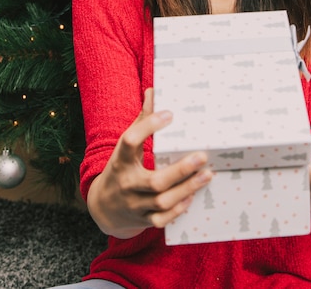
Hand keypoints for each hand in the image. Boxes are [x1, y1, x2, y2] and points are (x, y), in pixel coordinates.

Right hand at [86, 88, 212, 238]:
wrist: (103, 206)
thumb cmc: (121, 167)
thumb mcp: (126, 146)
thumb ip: (142, 120)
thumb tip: (153, 91)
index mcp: (120, 160)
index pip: (130, 141)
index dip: (148, 126)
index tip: (169, 114)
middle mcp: (127, 184)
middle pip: (154, 180)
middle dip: (180, 170)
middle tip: (202, 155)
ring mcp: (135, 205)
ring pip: (162, 201)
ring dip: (187, 189)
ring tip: (207, 174)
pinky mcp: (143, 220)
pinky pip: (162, 218)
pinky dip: (178, 208)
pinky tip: (193, 195)